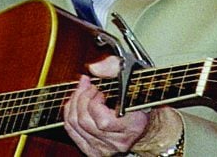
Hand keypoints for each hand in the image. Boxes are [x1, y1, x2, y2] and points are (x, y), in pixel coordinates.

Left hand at [63, 56, 183, 155]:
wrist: (147, 125)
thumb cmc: (142, 100)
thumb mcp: (135, 78)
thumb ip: (116, 68)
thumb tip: (95, 68)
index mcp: (133, 127)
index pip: (103, 122)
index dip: (94, 102)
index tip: (98, 89)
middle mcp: (117, 143)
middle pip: (84, 122)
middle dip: (81, 97)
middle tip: (88, 85)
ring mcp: (104, 149)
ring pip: (75, 126)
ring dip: (74, 103)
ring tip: (83, 91)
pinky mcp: (93, 151)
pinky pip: (72, 132)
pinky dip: (70, 114)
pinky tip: (77, 103)